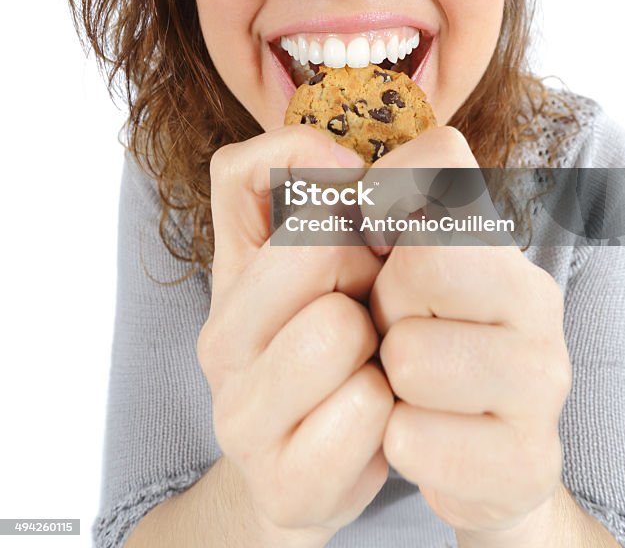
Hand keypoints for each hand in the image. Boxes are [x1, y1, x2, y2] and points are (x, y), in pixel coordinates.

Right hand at [196, 126, 394, 546]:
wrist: (331, 465)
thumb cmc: (349, 338)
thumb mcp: (336, 250)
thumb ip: (325, 187)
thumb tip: (349, 163)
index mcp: (230, 271)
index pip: (244, 173)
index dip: (308, 163)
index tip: (355, 190)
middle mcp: (218, 337)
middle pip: (312, 245)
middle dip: (364, 267)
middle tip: (369, 304)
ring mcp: (238, 413)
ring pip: (337, 328)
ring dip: (380, 345)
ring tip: (370, 366)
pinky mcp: (281, 480)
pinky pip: (366, 411)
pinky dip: (387, 412)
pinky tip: (373, 420)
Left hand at [367, 127, 571, 538]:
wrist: (435, 457)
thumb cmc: (381, 341)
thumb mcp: (350, 258)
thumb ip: (329, 196)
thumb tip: (331, 175)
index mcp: (494, 236)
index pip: (443, 162)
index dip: (386, 192)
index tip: (372, 234)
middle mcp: (535, 297)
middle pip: (424, 262)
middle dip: (379, 303)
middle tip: (387, 329)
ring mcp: (543, 379)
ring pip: (412, 357)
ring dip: (380, 380)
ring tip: (401, 387)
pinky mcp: (529, 460)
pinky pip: (410, 439)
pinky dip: (389, 444)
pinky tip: (413, 436)